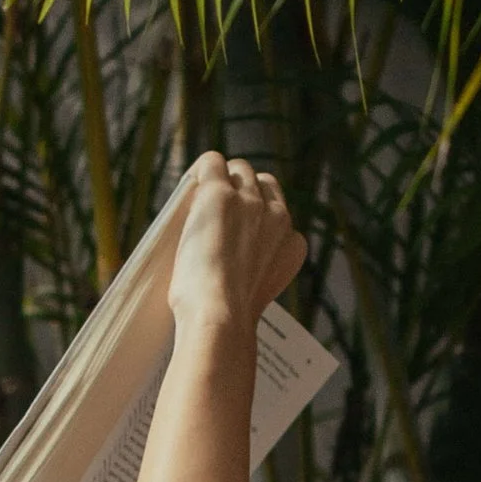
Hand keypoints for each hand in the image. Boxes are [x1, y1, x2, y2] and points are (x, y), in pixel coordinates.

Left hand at [167, 153, 306, 343]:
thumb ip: (255, 268)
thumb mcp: (255, 292)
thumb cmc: (226, 318)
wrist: (220, 318)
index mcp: (292, 243)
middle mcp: (278, 217)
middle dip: (239, 190)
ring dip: (220, 179)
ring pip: (239, 169)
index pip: (276, 211)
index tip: (234, 234)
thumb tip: (233, 259)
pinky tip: (188, 184)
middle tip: (214, 214)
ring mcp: (250, 203)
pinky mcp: (221, 195)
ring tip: (199, 200)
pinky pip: (213, 162)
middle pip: (260, 182)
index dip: (252, 218)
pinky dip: (200, 171)